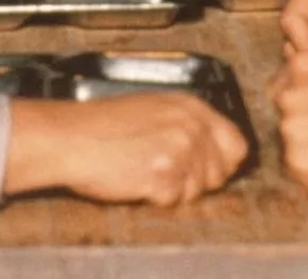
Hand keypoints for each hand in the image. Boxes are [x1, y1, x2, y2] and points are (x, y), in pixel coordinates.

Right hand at [4, 94, 248, 205]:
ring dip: (173, 189)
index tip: (207, 170)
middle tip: (164, 172)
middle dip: (197, 181)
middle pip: (220, 173)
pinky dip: (155, 197)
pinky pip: (173, 201)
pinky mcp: (164, 175)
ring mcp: (179, 150)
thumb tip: (217, 153)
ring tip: (144, 171)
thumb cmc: (103, 125)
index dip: (223, 163)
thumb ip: (188, 125)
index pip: (237, 144)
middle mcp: (191, 126)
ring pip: (197, 190)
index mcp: (191, 106)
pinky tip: (136, 180)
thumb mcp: (153, 108)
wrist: (71, 137)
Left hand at [272, 52, 307, 190]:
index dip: (298, 83)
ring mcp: (292, 130)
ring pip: (288, 135)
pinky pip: (296, 164)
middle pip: (282, 102)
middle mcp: (290, 94)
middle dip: (300, 111)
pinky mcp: (298, 163)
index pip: (285, 71)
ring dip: (305, 139)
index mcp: (304, 64)